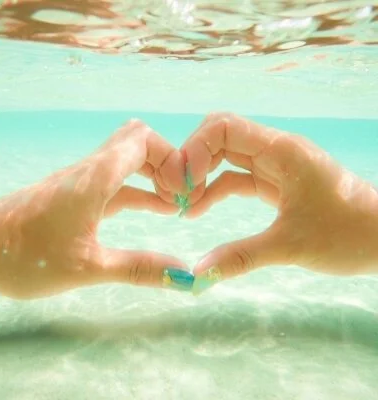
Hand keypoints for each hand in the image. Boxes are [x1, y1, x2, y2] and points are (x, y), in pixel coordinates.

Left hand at [0, 120, 193, 298]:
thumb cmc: (25, 256)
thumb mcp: (87, 268)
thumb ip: (138, 268)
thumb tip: (183, 275)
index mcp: (96, 177)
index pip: (144, 140)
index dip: (172, 159)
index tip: (185, 192)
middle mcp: (91, 169)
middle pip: (138, 141)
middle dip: (166, 162)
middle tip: (181, 194)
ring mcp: (84, 180)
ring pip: (127, 159)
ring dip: (154, 175)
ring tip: (175, 203)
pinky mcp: (77, 193)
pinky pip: (117, 181)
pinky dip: (140, 190)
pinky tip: (154, 209)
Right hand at [181, 113, 377, 293]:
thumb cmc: (349, 235)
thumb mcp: (292, 246)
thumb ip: (241, 257)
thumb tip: (198, 275)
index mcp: (281, 150)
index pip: (223, 127)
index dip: (195, 149)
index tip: (183, 185)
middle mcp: (274, 150)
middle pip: (219, 136)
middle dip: (191, 160)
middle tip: (176, 192)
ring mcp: (273, 165)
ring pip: (225, 156)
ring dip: (200, 175)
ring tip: (181, 204)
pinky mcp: (273, 182)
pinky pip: (235, 178)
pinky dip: (214, 190)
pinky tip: (197, 209)